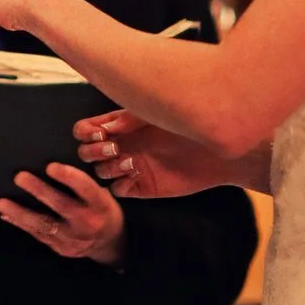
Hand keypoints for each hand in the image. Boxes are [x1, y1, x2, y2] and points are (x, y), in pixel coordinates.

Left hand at [0, 162, 126, 265]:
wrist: (110, 243)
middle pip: (60, 205)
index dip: (68, 177)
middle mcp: (87, 222)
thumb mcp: (103, 193)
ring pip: (43, 224)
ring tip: (1, 202)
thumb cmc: (102, 209)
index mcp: (100, 204)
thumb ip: (83, 182)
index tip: (50, 166)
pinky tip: (6, 214)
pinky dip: (20, 224)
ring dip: (20, 213)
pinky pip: (37, 235)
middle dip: (38, 191)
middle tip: (19, 177)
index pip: (85, 188)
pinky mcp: (60, 248)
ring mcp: (72, 238)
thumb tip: (52, 164)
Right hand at [74, 109, 240, 200]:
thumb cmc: (190, 125)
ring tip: (131, 161)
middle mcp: (123, 145)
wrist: (218, 151)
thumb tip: (105, 127)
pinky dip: (120, 184)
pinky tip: (135, 174)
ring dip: (108, 167)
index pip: (87, 129)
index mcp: (122, 125)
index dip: (86, 132)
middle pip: (88, 152)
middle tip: (113, 148)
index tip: (100, 133)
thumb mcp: (157, 114)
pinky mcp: (142, 186)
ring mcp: (131, 166)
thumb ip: (130, 118)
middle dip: (94, 151)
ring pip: (101, 171)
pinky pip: (118, 190)